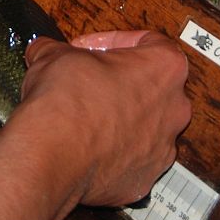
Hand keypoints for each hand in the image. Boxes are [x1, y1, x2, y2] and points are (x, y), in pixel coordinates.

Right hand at [16, 30, 191, 206]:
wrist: (52, 156)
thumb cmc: (66, 103)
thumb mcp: (54, 55)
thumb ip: (57, 50)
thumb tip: (45, 51)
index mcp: (164, 68)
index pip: (148, 42)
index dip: (112, 42)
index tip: (89, 50)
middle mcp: (174, 108)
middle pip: (151, 85)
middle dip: (119, 81)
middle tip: (87, 80)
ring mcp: (162, 147)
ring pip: (144, 125)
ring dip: (118, 118)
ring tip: (84, 116)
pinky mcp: (145, 177)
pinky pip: (131, 158)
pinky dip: (112, 151)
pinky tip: (85, 145)